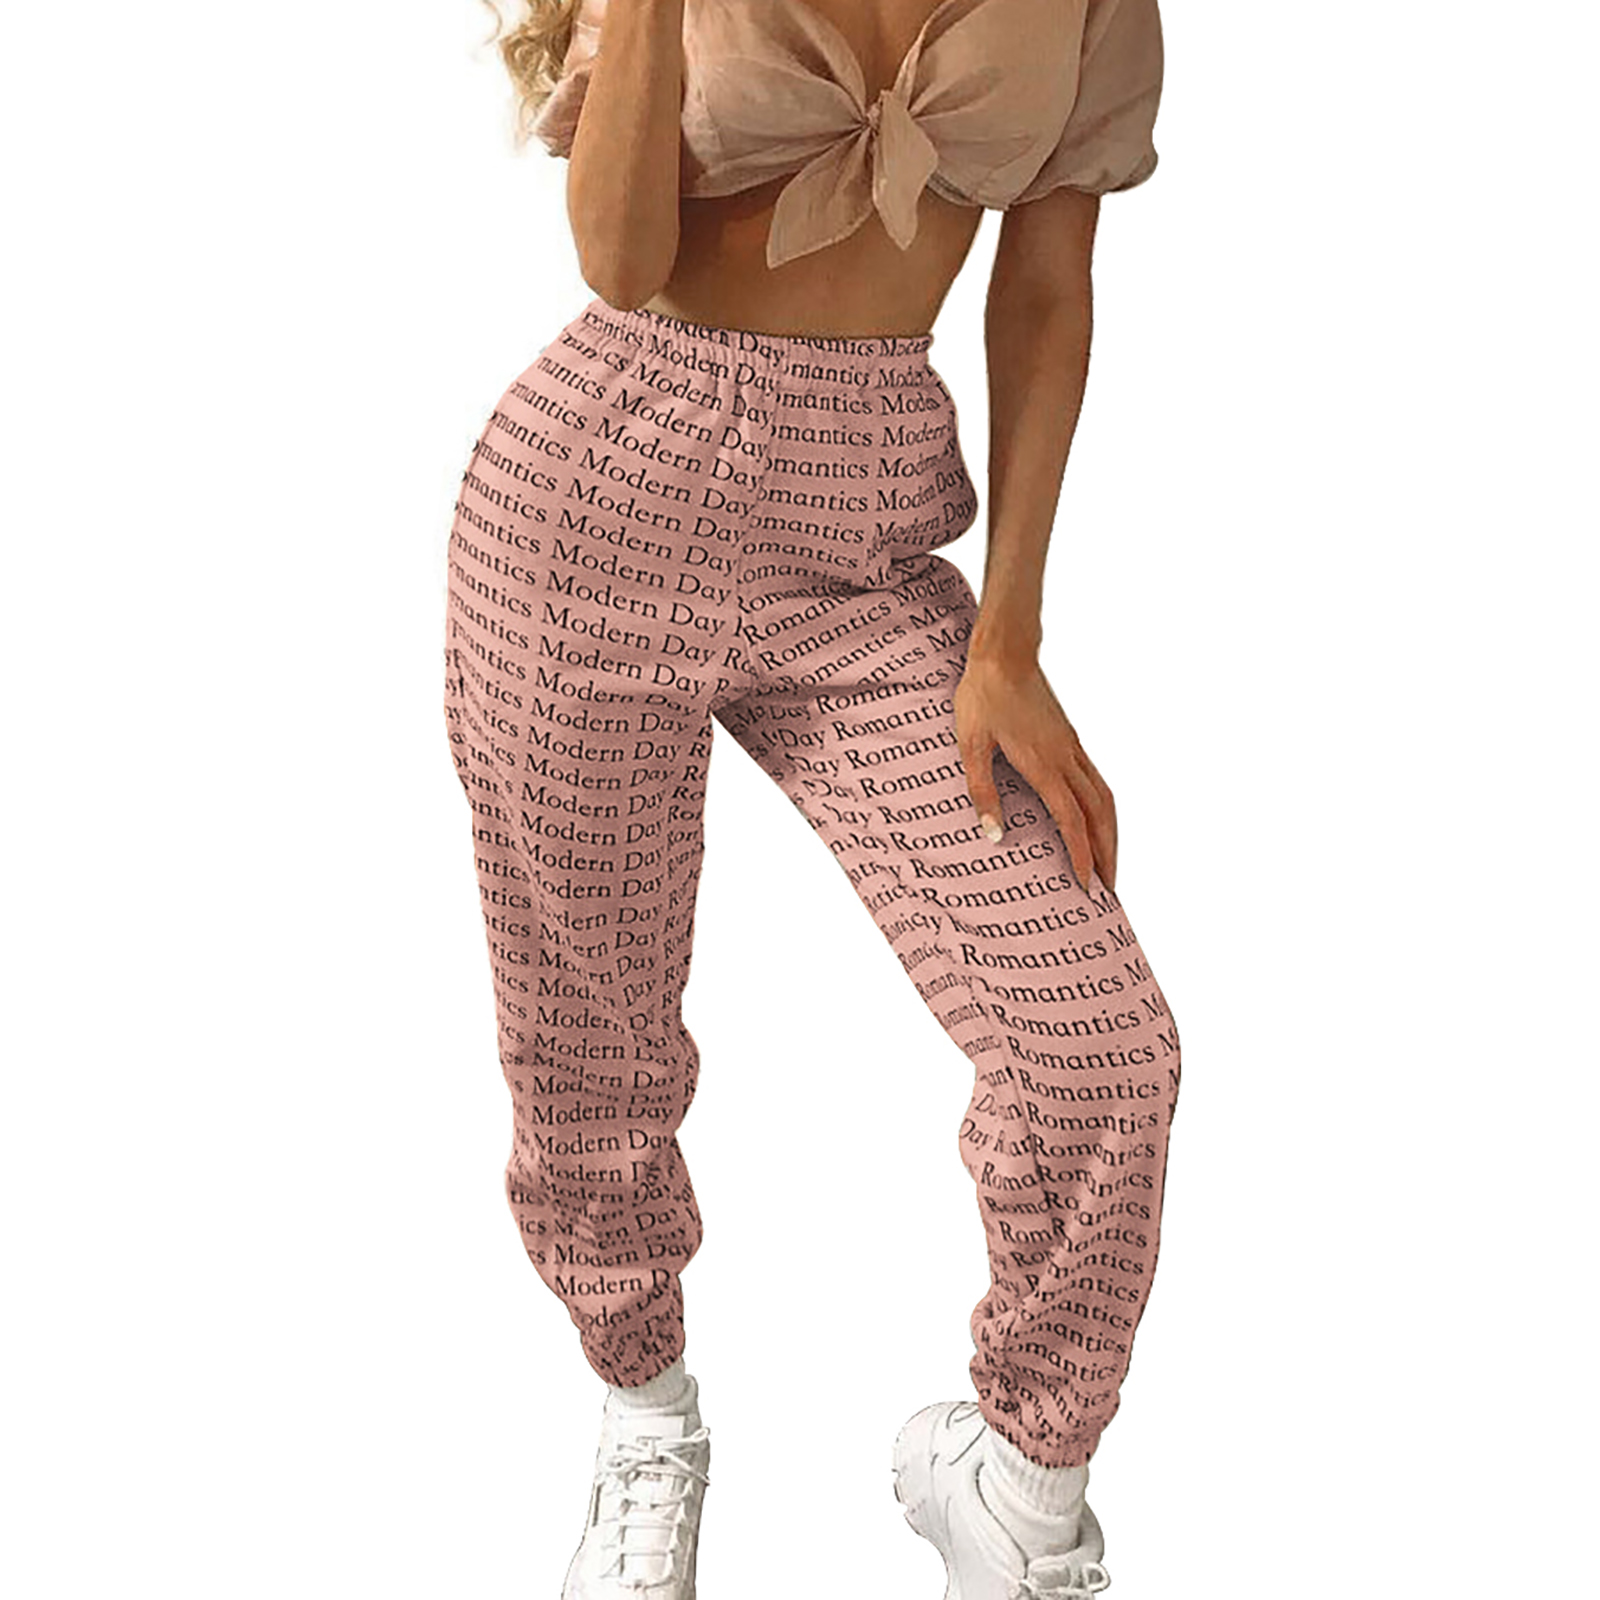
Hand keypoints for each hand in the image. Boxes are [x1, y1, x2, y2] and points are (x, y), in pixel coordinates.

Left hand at [954, 651, 1116, 892]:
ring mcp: (1072, 747)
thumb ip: (982, 791)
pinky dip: (1105, 809)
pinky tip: (1099, 821)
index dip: (1081, 856)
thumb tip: (994, 835)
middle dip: (1107, 854)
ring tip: (1111, 864)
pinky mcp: (1070, 738)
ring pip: (1105, 798)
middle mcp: (1066, 758)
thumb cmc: (982, 696)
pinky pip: (1098, 780)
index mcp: (1044, 764)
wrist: (1005, 653)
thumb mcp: (970, 745)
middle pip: (1099, 815)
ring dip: (1112, 834)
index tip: (1086, 886)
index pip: (1071, 821)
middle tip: (1110, 890)